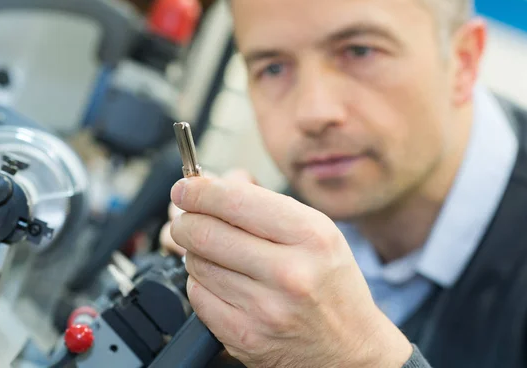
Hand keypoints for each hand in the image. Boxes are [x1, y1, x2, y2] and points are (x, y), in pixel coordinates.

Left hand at [170, 177, 412, 367]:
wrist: (348, 347)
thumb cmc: (329, 281)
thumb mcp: (314, 230)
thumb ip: (261, 202)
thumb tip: (206, 185)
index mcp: (310, 236)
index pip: (234, 201)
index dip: (198, 190)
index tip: (184, 187)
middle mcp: (289, 272)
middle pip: (204, 232)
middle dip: (185, 220)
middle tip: (187, 218)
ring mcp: (264, 308)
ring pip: (196, 263)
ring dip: (194, 251)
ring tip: (214, 252)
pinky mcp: (244, 336)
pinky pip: (197, 296)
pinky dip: (200, 282)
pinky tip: (221, 280)